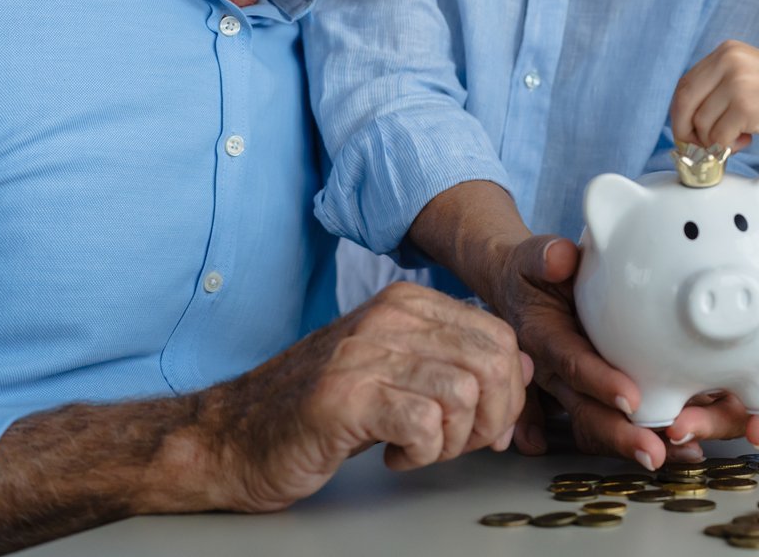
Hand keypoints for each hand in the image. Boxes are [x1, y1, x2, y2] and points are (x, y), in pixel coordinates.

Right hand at [201, 282, 530, 512]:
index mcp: (406, 303)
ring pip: (464, 394)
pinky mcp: (344, 399)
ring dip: (454, 441)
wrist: (232, 439)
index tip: (485, 426)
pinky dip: (422, 453)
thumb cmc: (320, 411)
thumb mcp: (397, 372)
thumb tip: (526, 369)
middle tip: (457, 445)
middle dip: (493, 418)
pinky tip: (395, 456)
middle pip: (492, 362)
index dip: (509, 391)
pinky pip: (425, 425)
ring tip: (421, 449)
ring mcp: (364, 354)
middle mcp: (388, 317)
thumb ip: (456, 363)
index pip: (498, 335)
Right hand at [484, 233, 673, 469]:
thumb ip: (544, 256)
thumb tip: (561, 258)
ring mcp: (561, 390)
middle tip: (655, 453)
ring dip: (627, 445)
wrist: (515, 290)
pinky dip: (622, 443)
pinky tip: (658, 453)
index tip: (631, 399)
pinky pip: (595, 426)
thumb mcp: (533, 257)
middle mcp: (550, 372)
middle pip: (584, 409)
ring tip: (670, 456)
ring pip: (592, 425)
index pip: (572, 363)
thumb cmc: (532, 273)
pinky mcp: (574, 397)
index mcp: (543, 338)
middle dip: (619, 435)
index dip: (600, 382)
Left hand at [663, 239, 758, 449]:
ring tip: (653, 418)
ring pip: (698, 416)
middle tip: (680, 425)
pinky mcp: (687, 393)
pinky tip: (634, 401)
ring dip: (677, 420)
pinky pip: (671, 402)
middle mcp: (751, 399)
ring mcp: (717, 401)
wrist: (757, 325)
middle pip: (732, 419)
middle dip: (708, 425)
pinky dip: (656, 404)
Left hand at [670, 40, 758, 151]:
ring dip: (715, 141)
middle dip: (687, 132)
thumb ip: (718, 86)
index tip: (689, 133)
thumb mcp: (749, 74)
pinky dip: (728, 147)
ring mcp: (736, 83)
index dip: (681, 115)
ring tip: (740, 137)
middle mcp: (728, 62)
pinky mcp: (745, 106)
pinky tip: (748, 139)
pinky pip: (718, 138)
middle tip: (702, 146)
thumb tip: (686, 119)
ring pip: (701, 125)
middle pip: (684, 104)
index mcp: (726, 51)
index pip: (684, 86)